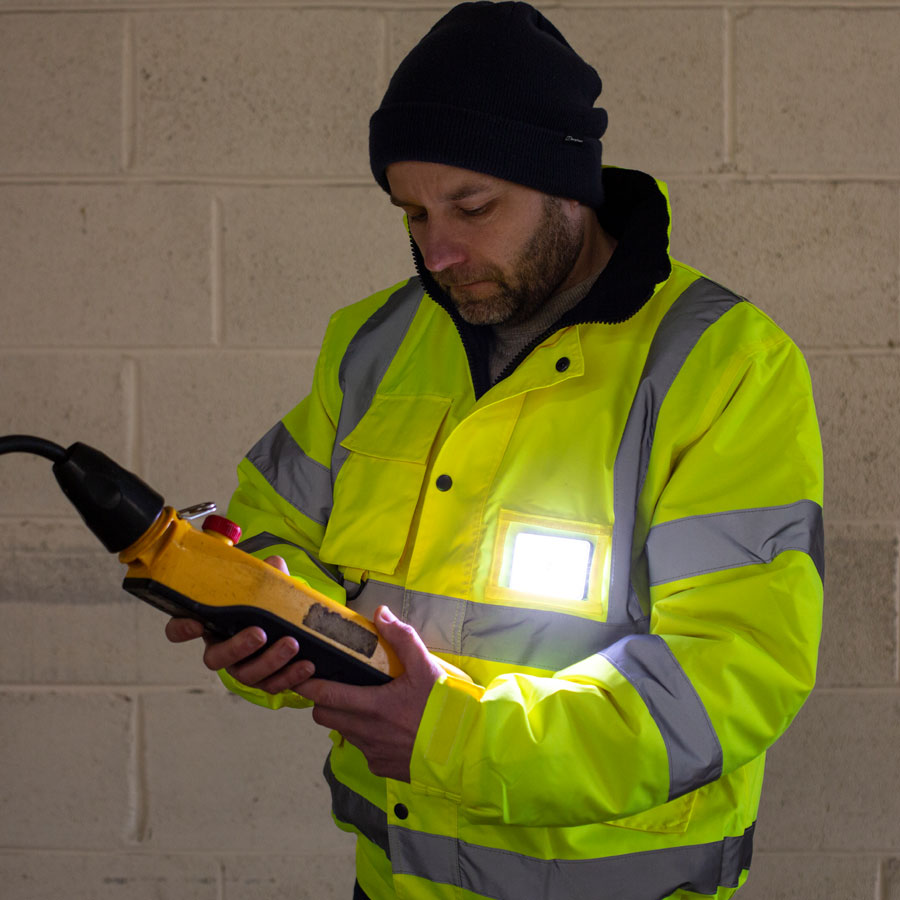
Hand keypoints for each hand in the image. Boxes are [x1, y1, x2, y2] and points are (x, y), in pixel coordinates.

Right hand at [163, 556, 316, 693]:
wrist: (292, 626)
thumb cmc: (268, 604)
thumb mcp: (266, 586)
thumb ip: (268, 575)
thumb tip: (274, 564)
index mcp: (212, 624)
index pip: (180, 629)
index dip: (181, 629)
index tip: (195, 623)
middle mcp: (222, 650)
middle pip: (215, 659)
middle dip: (237, 647)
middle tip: (260, 634)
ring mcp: (242, 668)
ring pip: (246, 675)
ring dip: (270, 662)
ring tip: (292, 644)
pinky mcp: (265, 681)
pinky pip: (273, 685)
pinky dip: (291, 677)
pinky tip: (307, 665)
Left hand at [298, 605, 442, 781]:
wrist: (467, 750)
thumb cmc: (445, 707)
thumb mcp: (427, 667)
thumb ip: (401, 638)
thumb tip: (380, 613)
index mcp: (373, 706)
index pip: (325, 696)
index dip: (307, 686)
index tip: (300, 674)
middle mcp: (367, 733)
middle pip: (324, 717)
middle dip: (323, 701)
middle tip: (338, 687)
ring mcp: (373, 753)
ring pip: (343, 733)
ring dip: (346, 719)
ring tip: (366, 704)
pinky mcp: (383, 768)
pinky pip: (363, 749)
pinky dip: (366, 737)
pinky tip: (386, 727)